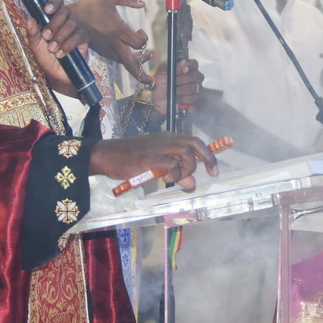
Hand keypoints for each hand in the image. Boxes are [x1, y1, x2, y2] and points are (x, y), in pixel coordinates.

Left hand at [25, 0, 87, 95]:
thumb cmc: (46, 58)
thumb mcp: (35, 46)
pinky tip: (60, 54)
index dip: (54, 3)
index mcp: (54, 19)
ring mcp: (76, 29)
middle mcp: (66, 21)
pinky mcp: (83, 40)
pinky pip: (78, 36)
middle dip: (54, 23)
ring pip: (72, 23)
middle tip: (46, 36)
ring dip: (60, 36)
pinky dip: (68, 45)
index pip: (57, 3)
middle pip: (65, 11)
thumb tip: (30, 19)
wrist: (57, 74)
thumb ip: (32, 33)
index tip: (46, 10)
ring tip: (52, 49)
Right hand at [68, 0, 150, 82]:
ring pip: (124, 63)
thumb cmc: (89, 6)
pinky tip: (130, 52)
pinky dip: (126, 59)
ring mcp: (107, 50)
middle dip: (141, 75)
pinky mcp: (102, 51)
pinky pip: (117, 59)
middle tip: (151, 80)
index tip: (140, 30)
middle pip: (130, 65)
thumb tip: (142, 4)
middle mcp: (113, 44)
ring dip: (136, 64)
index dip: (143, 39)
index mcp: (117, 31)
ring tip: (146, 56)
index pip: (138, 44)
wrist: (69, 19)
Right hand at [89, 133, 218, 190]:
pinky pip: (172, 165)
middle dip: (208, 158)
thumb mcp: (156, 167)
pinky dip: (174, 175)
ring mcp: (159, 148)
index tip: (214, 168)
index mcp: (168, 139)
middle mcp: (166, 140)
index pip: (194, 141)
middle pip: (195, 143)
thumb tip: (191, 184)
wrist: (108, 155)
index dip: (207, 153)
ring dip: (187, 169)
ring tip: (175, 178)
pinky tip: (164, 179)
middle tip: (212, 172)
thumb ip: (175, 173)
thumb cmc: (129, 160)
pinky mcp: (150, 158)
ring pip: (186, 154)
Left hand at [151, 59, 203, 118]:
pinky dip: (184, 99)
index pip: (194, 63)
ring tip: (174, 92)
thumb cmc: (160, 84)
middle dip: (182, 80)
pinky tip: (178, 99)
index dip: (190, 66)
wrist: (157, 99)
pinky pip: (194, 98)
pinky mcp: (195, 100)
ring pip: (194, 88)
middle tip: (174, 83)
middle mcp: (194, 78)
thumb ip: (174, 67)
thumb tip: (184, 63)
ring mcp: (196, 89)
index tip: (184, 70)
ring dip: (181, 91)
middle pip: (195, 76)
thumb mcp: (162, 73)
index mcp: (186, 69)